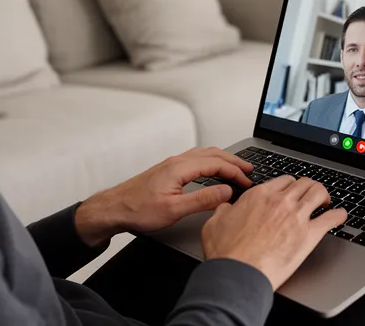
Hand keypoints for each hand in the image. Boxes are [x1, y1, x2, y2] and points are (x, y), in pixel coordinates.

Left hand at [74, 147, 253, 246]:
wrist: (114, 208)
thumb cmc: (138, 209)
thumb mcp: (174, 210)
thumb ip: (203, 199)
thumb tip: (226, 192)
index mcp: (180, 168)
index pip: (217, 164)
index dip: (235, 172)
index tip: (248, 181)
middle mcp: (176, 162)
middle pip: (212, 154)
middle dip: (234, 161)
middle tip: (250, 170)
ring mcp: (171, 165)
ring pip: (203, 155)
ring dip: (222, 160)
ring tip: (236, 168)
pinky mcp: (167, 171)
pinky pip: (195, 159)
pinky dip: (211, 162)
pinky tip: (212, 170)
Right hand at [201, 175, 346, 289]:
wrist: (238, 273)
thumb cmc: (227, 252)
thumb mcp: (214, 223)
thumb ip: (223, 211)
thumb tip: (226, 208)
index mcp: (259, 195)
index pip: (283, 180)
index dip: (289, 185)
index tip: (291, 191)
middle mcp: (280, 201)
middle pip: (303, 183)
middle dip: (308, 187)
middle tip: (310, 195)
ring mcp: (297, 216)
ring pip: (319, 193)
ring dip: (324, 195)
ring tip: (326, 202)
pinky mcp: (310, 235)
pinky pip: (332, 218)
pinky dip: (339, 215)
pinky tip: (340, 216)